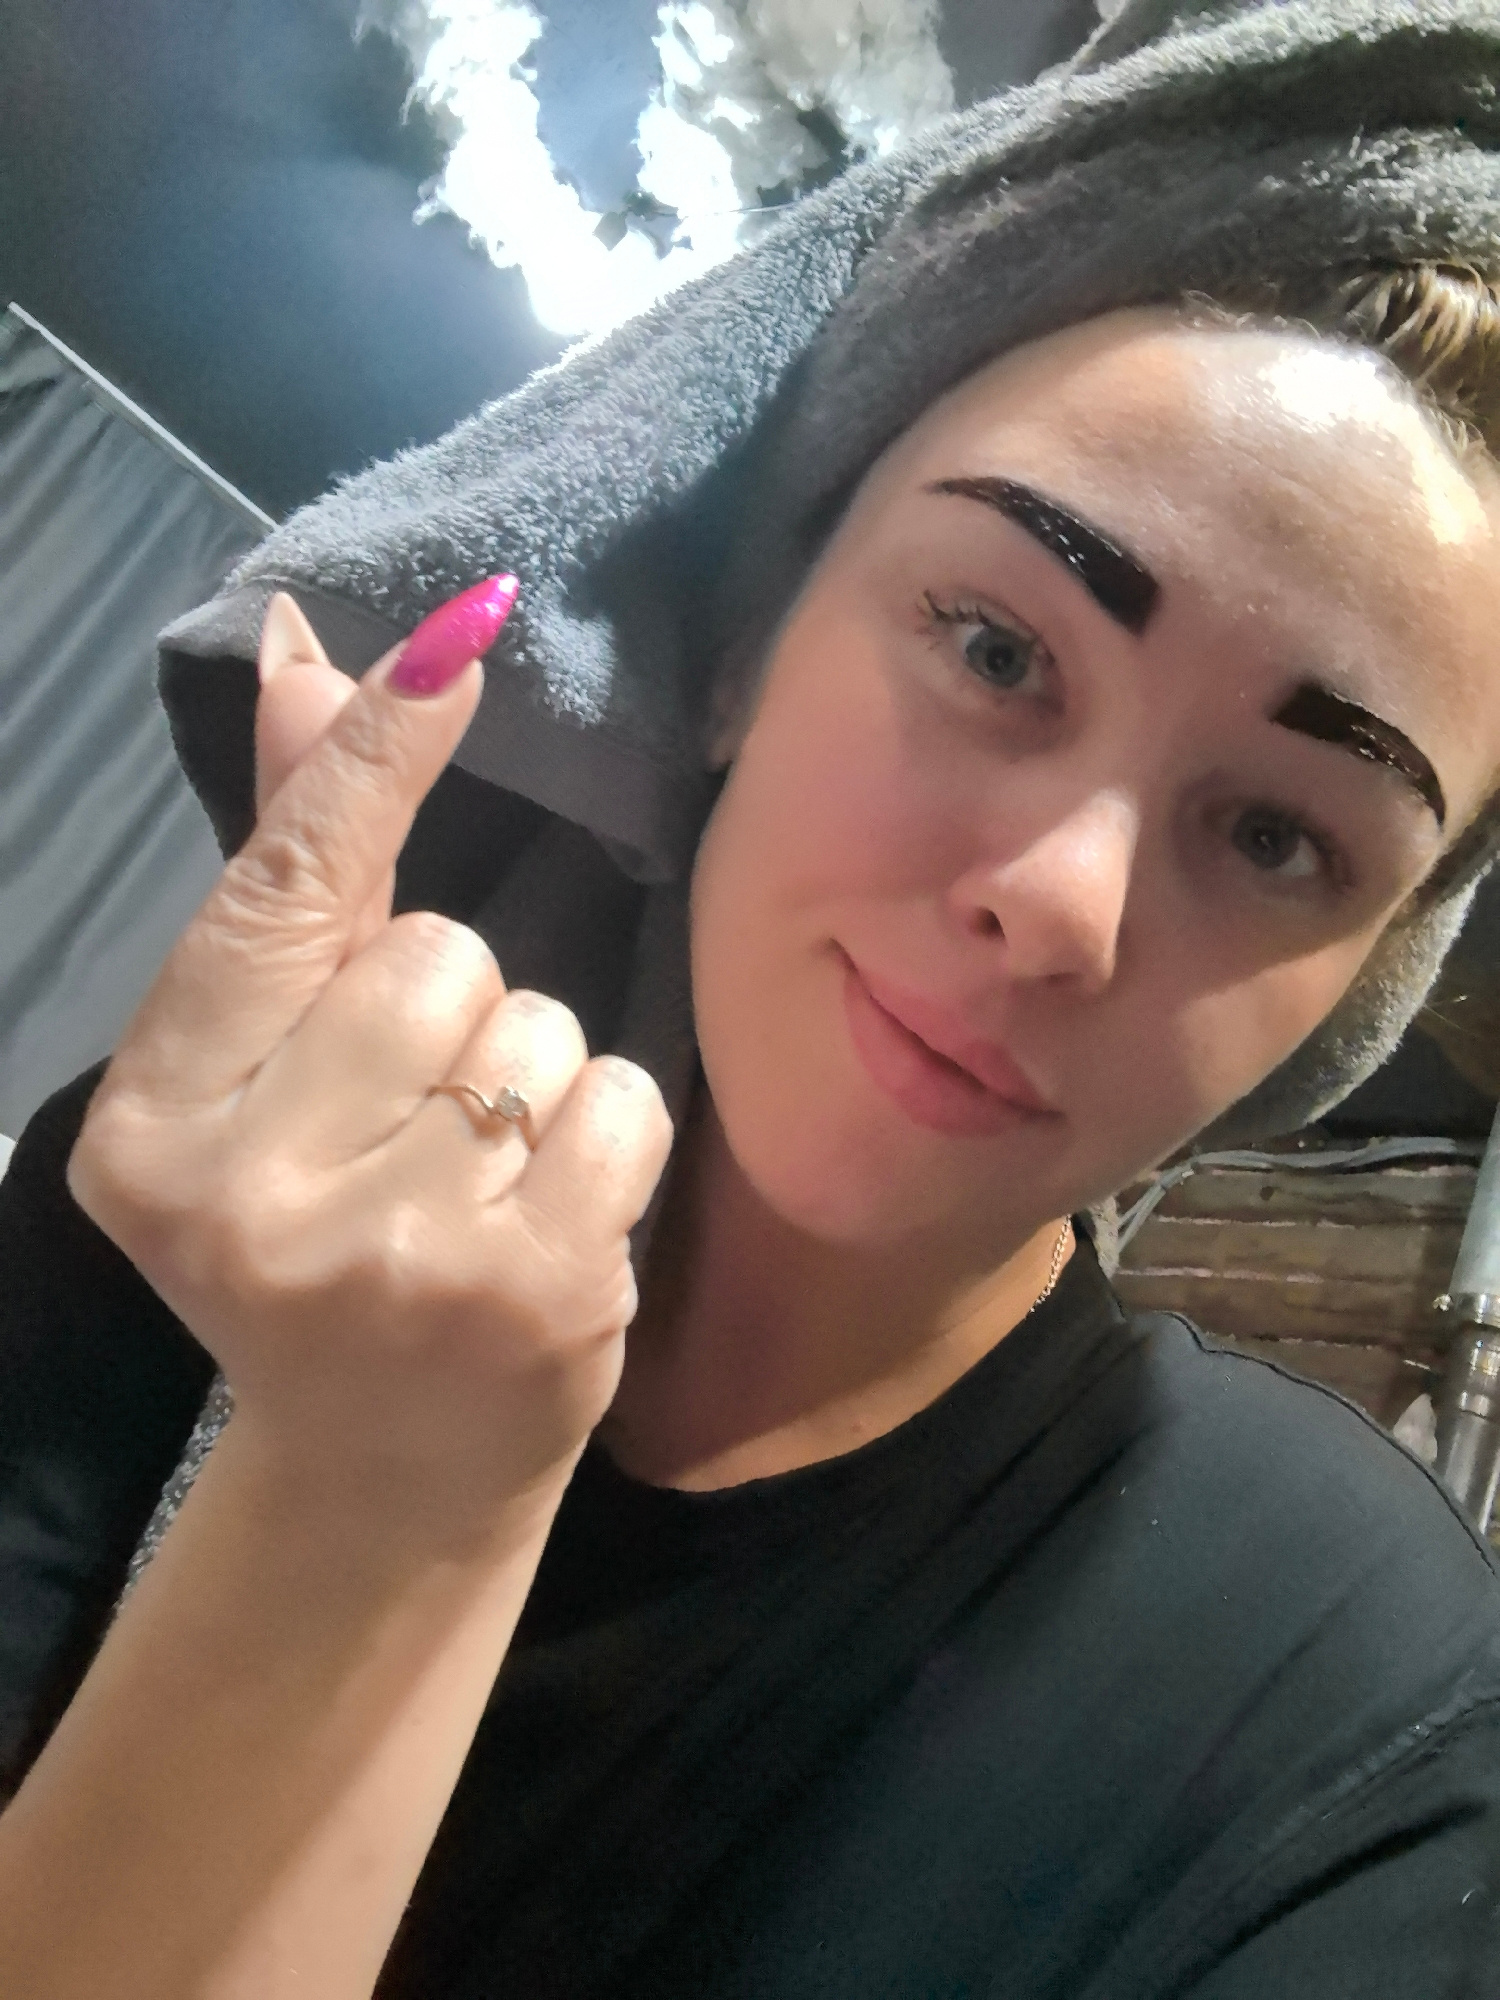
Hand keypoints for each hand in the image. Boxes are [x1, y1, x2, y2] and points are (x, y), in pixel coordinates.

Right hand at [68, 587, 674, 1546]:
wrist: (385, 1467)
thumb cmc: (320, 1237)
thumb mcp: (267, 1072)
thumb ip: (294, 869)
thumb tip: (306, 654)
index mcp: (156, 1121)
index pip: (282, 895)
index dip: (373, 763)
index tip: (460, 642)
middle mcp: (251, 1193)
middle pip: (441, 954)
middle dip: (455, 1009)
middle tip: (416, 1125)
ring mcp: (396, 1255)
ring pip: (542, 1023)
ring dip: (536, 1077)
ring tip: (479, 1183)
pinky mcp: (532, 1295)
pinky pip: (623, 1103)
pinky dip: (608, 1140)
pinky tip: (548, 1223)